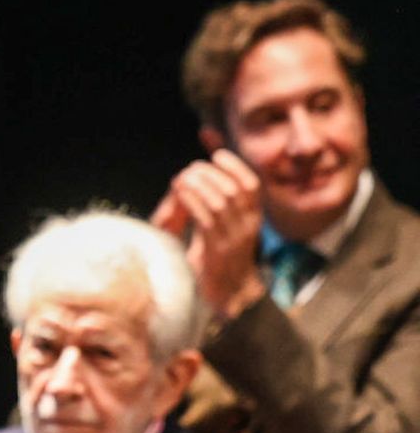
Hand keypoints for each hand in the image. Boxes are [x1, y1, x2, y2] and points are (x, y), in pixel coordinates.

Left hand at [150, 147, 264, 316]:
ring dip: (199, 186)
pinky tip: (180, 193)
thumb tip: (206, 138)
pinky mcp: (218, 252)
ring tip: (183, 179)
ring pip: (221, 202)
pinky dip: (193, 201)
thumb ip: (210, 183)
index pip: (251, 184)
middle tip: (190, 171)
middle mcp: (248, 227)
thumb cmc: (214, 251)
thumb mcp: (215, 217)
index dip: (234, 165)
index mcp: (252, 217)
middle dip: (210, 174)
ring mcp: (235, 240)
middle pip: (234, 190)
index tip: (215, 154)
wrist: (223, 293)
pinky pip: (208, 221)